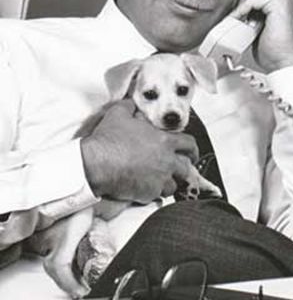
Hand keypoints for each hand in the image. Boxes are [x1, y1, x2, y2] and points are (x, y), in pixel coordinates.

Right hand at [80, 100, 199, 202]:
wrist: (95, 163)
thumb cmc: (108, 139)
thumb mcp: (119, 114)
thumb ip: (130, 107)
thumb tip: (132, 103)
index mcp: (165, 141)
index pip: (190, 145)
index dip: (191, 149)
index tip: (190, 154)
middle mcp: (167, 161)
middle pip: (186, 168)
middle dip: (183, 169)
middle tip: (179, 171)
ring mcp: (160, 178)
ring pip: (174, 185)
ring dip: (168, 183)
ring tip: (159, 181)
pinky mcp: (149, 193)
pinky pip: (158, 196)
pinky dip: (154, 193)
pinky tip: (146, 189)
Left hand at [228, 0, 292, 73]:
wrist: (283, 62)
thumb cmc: (272, 50)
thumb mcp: (257, 26)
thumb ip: (251, 12)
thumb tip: (233, 6)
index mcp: (282, 1)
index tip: (235, 7)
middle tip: (234, 11)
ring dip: (240, 0)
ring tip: (237, 17)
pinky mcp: (279, 2)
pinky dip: (241, 9)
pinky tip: (239, 20)